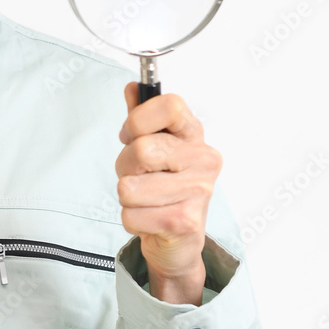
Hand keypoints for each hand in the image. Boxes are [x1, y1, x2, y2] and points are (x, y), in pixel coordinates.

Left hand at [115, 82, 221, 304]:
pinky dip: (131, 220)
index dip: (138, 120)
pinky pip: (130, 215)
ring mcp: (198, 191)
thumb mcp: (155, 149)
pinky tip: (150, 220)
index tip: (131, 135)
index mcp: (194, 136)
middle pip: (141, 150)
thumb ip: (142, 118)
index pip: (169, 105)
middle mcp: (203, 160)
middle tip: (139, 177)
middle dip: (125, 167)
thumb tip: (133, 88)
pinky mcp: (184, 222)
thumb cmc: (164, 189)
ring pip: (129, 187)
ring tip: (146, 200)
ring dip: (127, 197)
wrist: (179, 240)